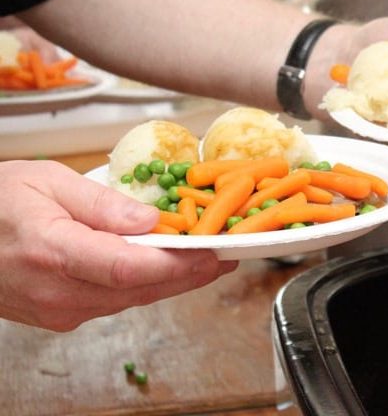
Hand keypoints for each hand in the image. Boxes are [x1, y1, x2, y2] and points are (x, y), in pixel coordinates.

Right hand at [0, 161, 236, 330]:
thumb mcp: (47, 182)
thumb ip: (102, 203)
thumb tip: (151, 221)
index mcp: (52, 251)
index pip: (129, 268)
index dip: (178, 264)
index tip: (215, 252)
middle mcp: (56, 291)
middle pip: (139, 289)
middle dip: (189, 274)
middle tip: (229, 256)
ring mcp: (57, 310)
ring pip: (131, 299)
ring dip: (172, 282)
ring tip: (209, 260)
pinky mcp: (60, 317)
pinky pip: (113, 302)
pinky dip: (144, 286)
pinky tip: (167, 269)